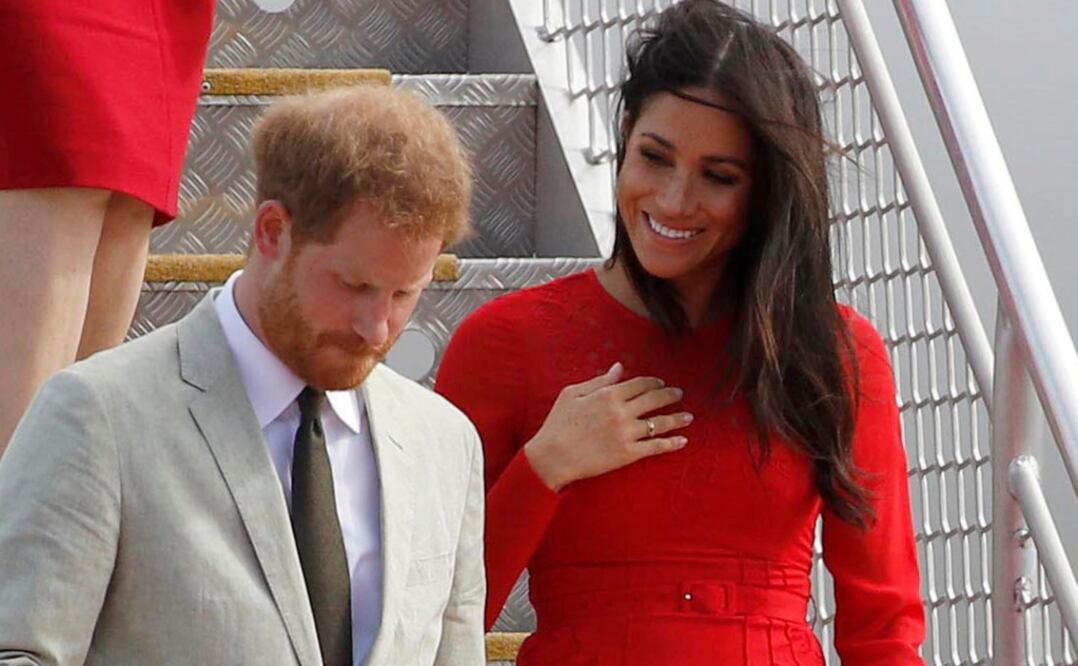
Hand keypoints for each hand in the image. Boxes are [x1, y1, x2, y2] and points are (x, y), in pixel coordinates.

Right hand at [524, 362, 691, 490]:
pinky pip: (656, 447)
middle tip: (679, 394)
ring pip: (660, 423)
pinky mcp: (628, 454)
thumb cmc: (558, 424)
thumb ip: (600, 381)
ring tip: (688, 417)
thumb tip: (619, 367)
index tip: (661, 383)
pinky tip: (682, 441)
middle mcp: (621, 412)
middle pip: (654, 399)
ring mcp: (627, 433)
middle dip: (670, 395)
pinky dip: (672, 443)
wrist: (553, 456)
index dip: (654, 382)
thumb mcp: (573, 394)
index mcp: (608, 395)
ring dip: (678, 418)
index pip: (640, 384)